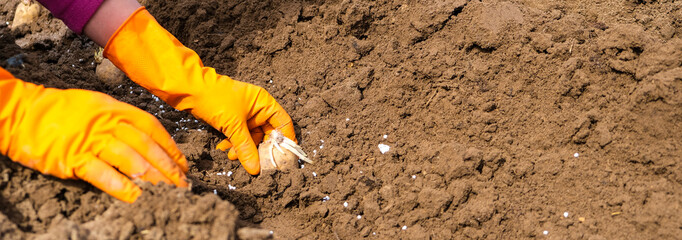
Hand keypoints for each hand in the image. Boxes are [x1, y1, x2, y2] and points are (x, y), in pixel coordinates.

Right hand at [0, 69, 187, 202]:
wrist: (22, 113)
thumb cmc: (62, 111)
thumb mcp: (97, 105)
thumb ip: (122, 119)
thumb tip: (149, 140)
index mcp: (116, 109)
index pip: (152, 128)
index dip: (170, 147)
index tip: (183, 163)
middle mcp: (107, 122)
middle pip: (147, 146)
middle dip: (169, 167)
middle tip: (183, 184)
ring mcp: (91, 140)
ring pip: (131, 160)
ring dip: (153, 178)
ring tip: (168, 192)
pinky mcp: (74, 158)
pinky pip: (104, 175)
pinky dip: (122, 187)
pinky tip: (137, 197)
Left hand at [103, 8, 295, 174]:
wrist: (189, 89)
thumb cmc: (215, 100)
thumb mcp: (233, 126)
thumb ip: (246, 148)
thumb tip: (256, 169)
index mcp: (265, 103)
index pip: (284, 124)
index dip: (285, 142)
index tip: (283, 159)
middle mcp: (258, 108)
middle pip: (268, 134)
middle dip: (260, 149)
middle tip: (255, 164)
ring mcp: (246, 114)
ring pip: (252, 138)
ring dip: (243, 149)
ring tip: (231, 156)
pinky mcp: (233, 120)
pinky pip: (240, 137)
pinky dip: (234, 145)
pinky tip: (224, 150)